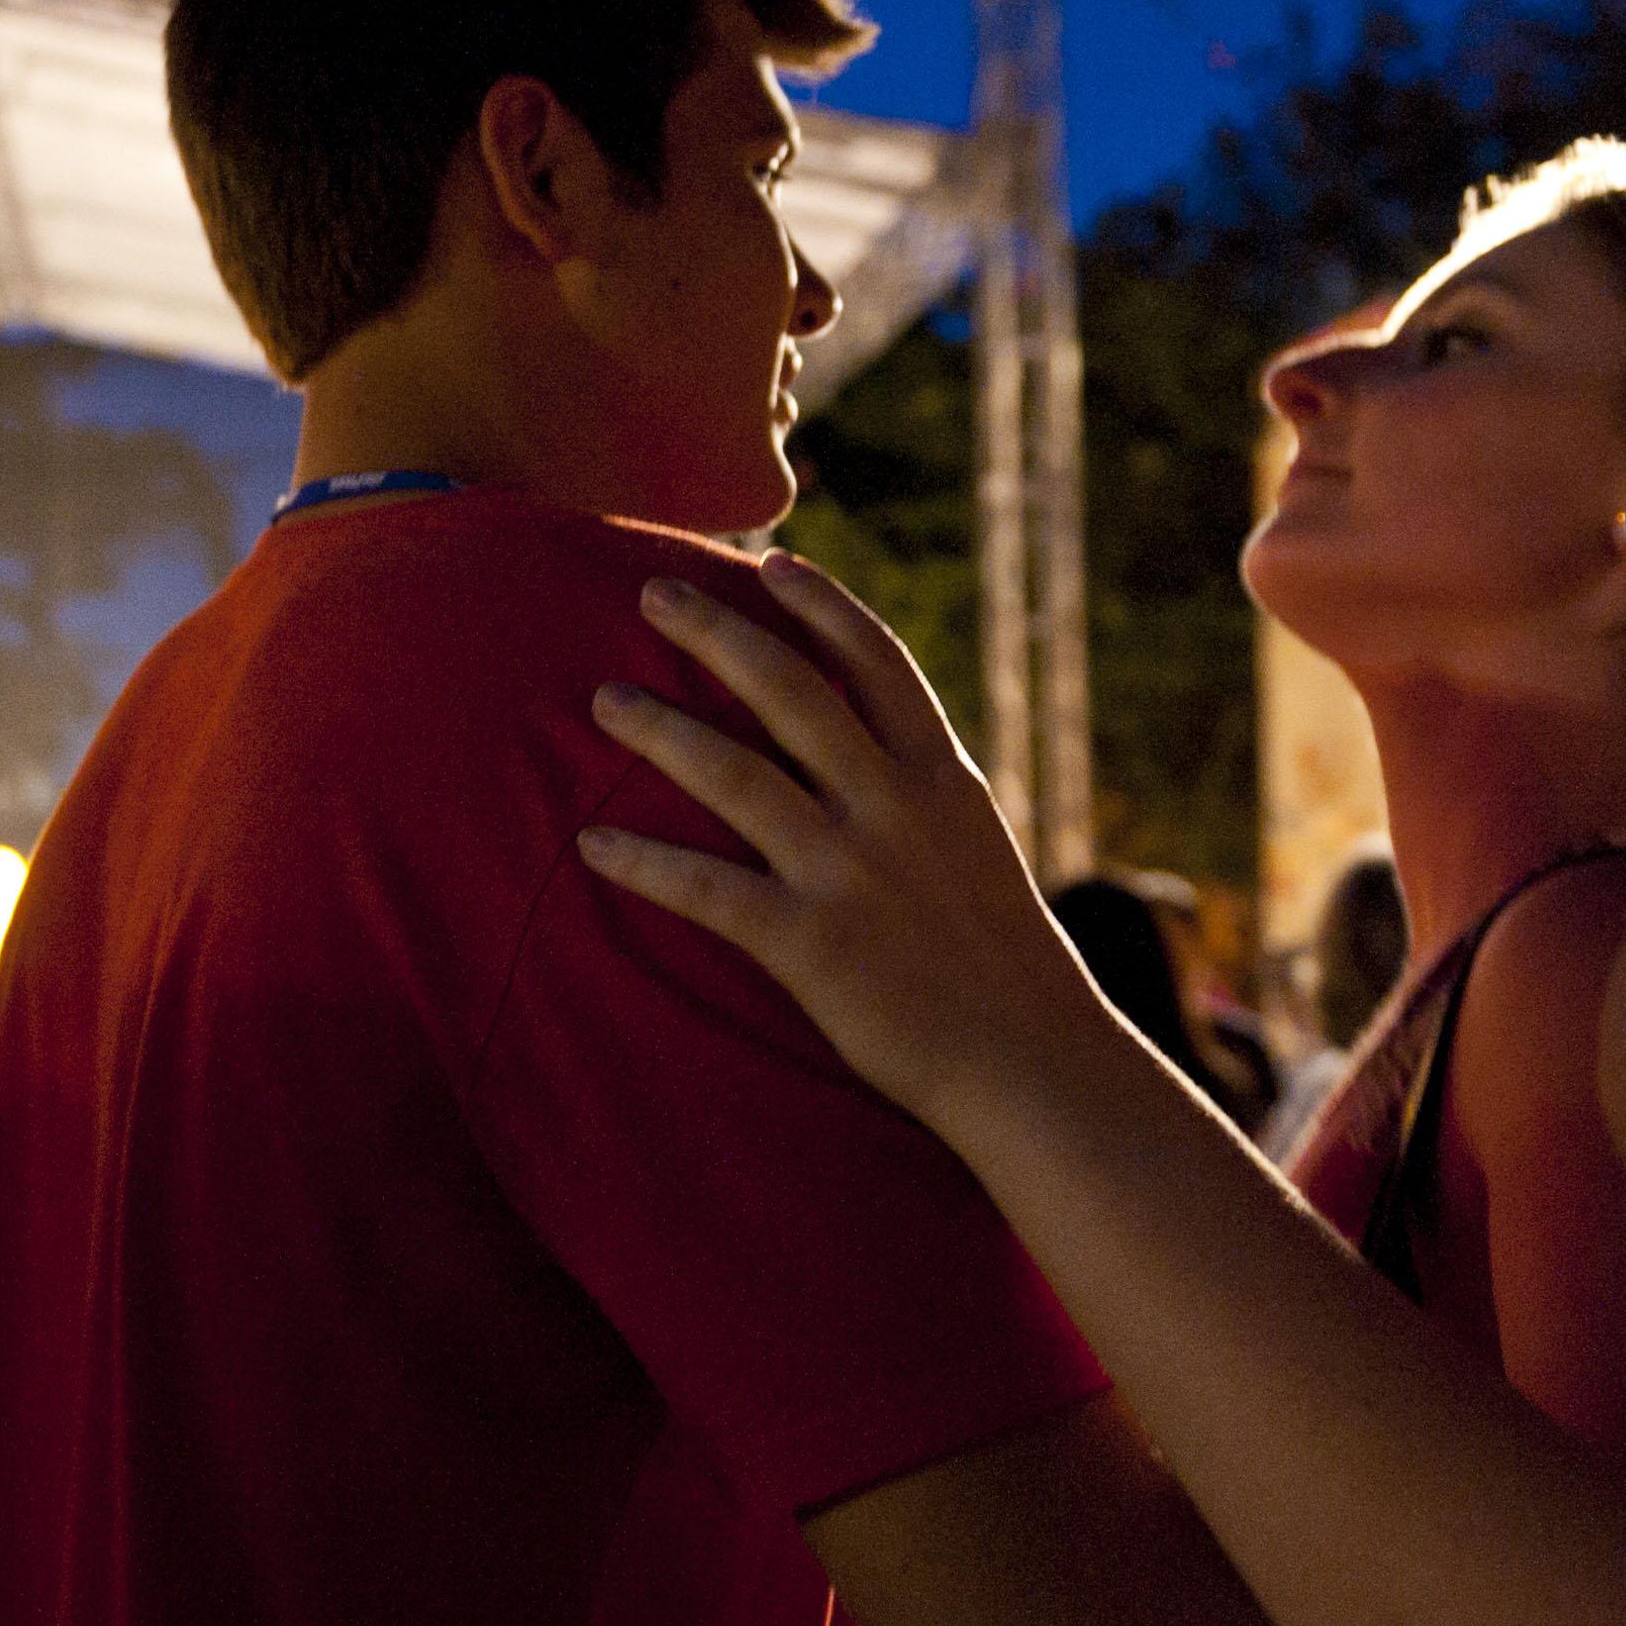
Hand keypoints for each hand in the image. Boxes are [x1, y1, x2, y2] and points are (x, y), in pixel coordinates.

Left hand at [577, 552, 1114, 1146]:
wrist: (1034, 1062)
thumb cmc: (1004, 965)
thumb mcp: (977, 851)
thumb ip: (924, 796)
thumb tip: (878, 753)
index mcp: (942, 779)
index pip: (877, 662)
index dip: (821, 606)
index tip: (771, 563)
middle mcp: (894, 807)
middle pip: (791, 692)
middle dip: (717, 632)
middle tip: (652, 592)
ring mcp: (851, 872)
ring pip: (736, 775)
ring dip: (661, 730)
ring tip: (602, 701)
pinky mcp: (813, 944)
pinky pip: (708, 890)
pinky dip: (643, 863)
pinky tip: (590, 845)